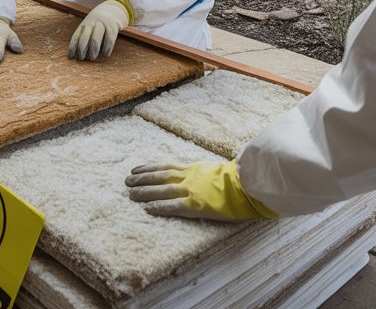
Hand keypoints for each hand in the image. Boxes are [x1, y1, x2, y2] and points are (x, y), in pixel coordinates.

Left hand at [69, 0, 129, 59]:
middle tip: (81, 59)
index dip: (73, 47)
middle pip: (85, 37)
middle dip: (82, 49)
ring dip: (93, 50)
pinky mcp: (113, 27)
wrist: (111, 10)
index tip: (71, 57)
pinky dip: (106, 48)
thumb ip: (83, 37)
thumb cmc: (96, 24)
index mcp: (84, 24)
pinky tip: (105, 54)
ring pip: (96, 38)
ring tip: (92, 58)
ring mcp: (103, 25)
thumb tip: (76, 55)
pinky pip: (109, 39)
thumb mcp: (88, 26)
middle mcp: (92, 23)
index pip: (76, 36)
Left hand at [124, 160, 276, 221]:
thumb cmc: (239, 178)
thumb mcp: (218, 170)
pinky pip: (172, 207)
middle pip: (160, 177)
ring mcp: (191, 191)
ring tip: (130, 193)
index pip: (166, 167)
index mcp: (194, 168)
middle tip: (126, 181)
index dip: (149, 168)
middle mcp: (189, 177)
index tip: (136, 168)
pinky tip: (147, 209)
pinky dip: (158, 207)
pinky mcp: (195, 205)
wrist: (248, 183)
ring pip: (162, 190)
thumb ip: (206, 173)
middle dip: (142, 178)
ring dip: (144, 191)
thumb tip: (201, 175)